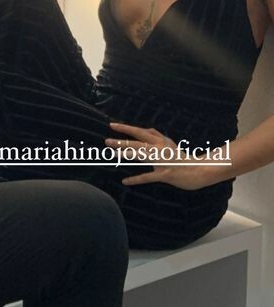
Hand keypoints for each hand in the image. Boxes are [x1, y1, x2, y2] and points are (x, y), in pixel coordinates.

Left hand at [106, 122, 230, 190]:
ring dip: (126, 154)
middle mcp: (161, 148)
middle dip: (122, 141)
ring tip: (112, 154)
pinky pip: (148, 177)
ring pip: (141, 155)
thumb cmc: (182, 158)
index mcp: (161, 141)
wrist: (200, 170)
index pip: (141, 131)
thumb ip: (158, 137)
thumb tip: (148, 130)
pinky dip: (136, 179)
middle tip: (106, 141)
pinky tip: (125, 180)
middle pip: (138, 142)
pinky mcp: (165, 174)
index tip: (112, 125)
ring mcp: (163, 161)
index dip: (126, 128)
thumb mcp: (170, 144)